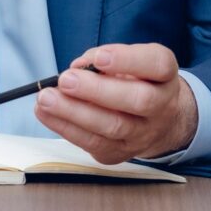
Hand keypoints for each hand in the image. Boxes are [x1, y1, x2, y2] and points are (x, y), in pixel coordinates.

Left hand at [34, 43, 197, 162]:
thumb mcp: (128, 60)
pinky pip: (95, 144)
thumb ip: (103, 57)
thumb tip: (78, 67)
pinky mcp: (122, 153)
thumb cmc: (136, 80)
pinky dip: (67, 128)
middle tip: (66, 80)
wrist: (159, 121)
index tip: (99, 58)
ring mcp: (144, 134)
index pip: (157, 64)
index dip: (128, 60)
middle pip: (138, 100)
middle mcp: (162, 106)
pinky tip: (46, 113)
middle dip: (97, 90)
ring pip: (113, 127)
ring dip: (75, 112)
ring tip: (47, 98)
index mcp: (164, 75)